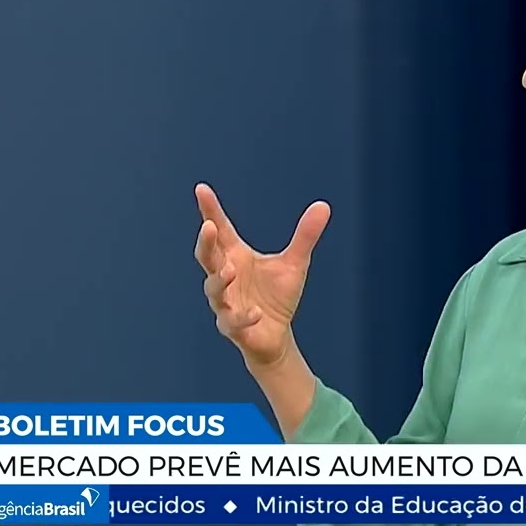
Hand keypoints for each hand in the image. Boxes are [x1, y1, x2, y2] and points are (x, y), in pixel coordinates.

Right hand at [193, 183, 329, 367]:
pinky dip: (243, 317)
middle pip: (208, 256)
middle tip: (208, 226)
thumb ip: (305, 236)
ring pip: (214, 289)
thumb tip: (323, 205)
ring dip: (220, 280)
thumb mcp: (295, 264)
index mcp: (236, 257)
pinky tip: (255, 312)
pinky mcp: (233, 327)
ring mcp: (226, 302)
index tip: (201, 189)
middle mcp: (225, 277)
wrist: (276, 335)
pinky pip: (233, 321)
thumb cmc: (276, 297)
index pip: (221, 231)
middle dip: (206, 242)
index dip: (210, 210)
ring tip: (230, 270)